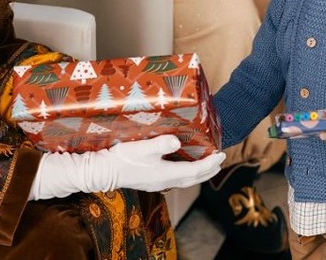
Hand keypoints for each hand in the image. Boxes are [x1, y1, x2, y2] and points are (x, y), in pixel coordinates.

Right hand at [29, 135, 224, 199]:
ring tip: (207, 163)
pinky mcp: (151, 181)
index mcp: (167, 174)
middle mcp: (165, 181)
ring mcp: (157, 183)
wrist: (103, 172)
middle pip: (193, 178)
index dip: (210, 163)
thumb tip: (178, 142)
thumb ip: (161, 144)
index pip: (196, 170)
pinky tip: (183, 164)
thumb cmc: (122, 159)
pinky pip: (176, 177)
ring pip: (185, 179)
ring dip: (198, 172)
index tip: (222, 153)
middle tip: (220, 160)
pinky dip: (186, 171)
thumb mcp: (142, 148)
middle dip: (208, 170)